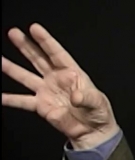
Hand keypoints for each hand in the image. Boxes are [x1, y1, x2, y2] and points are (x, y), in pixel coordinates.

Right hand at [2, 23, 118, 149]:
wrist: (92, 131)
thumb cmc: (99, 113)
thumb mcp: (98, 102)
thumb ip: (87, 98)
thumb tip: (76, 97)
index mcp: (72, 73)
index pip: (57, 53)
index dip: (46, 41)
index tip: (34, 28)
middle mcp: (57, 79)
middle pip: (39, 59)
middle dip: (26, 46)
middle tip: (14, 33)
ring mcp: (47, 92)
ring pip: (26, 76)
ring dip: (12, 68)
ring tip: (0, 60)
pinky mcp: (41, 106)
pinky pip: (22, 101)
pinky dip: (9, 99)